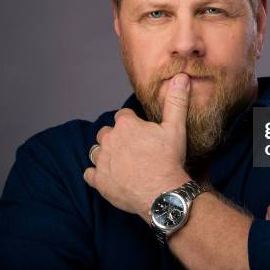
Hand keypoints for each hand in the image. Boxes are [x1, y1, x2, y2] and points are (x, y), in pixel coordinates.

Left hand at [83, 73, 191, 221]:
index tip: (142, 134)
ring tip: (122, 163)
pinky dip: (97, 174)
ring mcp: (102, 160)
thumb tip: (180, 77)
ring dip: (105, 154)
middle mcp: (109, 139)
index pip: (122, 116)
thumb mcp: (176, 127)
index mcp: (125, 124)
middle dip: (116, 138)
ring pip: (96, 151)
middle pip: (106, 132)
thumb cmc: (169, 159)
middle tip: (133, 150)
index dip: (132, 124)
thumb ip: (176, 101)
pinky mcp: (99, 180)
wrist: (163, 193)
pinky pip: (89, 173)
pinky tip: (109, 177)